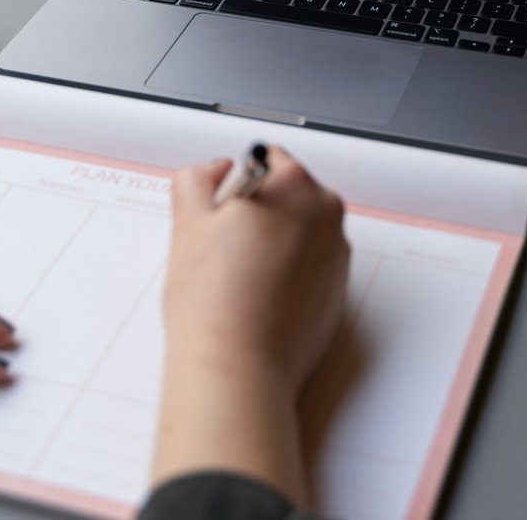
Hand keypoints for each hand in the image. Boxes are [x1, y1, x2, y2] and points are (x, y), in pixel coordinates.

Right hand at [164, 146, 349, 394]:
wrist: (238, 368)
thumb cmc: (215, 301)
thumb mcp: (188, 220)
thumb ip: (198, 177)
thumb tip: (215, 171)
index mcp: (295, 186)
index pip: (265, 159)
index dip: (234, 186)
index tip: (221, 215)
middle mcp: (327, 215)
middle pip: (286, 195)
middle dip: (258, 213)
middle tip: (225, 250)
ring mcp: (337, 255)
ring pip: (298, 232)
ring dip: (273, 243)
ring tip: (241, 279)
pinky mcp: (338, 292)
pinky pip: (310, 267)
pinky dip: (288, 274)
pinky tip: (259, 298)